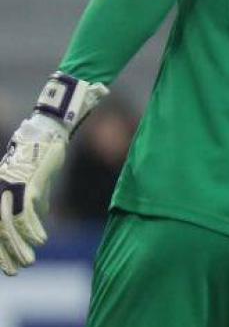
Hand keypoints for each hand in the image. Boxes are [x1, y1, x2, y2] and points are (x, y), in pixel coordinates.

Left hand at [0, 72, 106, 275]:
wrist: (49, 131)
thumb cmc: (42, 155)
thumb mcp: (36, 182)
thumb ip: (35, 200)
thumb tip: (38, 218)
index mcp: (0, 191)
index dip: (1, 250)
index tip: (8, 268)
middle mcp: (0, 191)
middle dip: (5, 254)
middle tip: (15, 272)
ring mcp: (11, 187)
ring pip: (9, 226)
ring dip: (19, 247)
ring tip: (29, 262)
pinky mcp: (26, 183)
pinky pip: (26, 212)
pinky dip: (33, 229)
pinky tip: (40, 241)